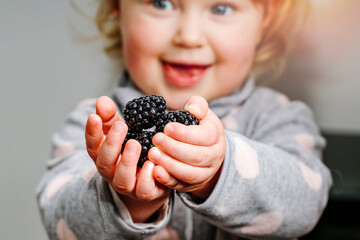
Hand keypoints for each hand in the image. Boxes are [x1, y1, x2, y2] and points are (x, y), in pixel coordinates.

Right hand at [85, 96, 169, 221]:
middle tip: (121, 126)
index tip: (94, 117)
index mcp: (105, 156)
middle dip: (111, 143)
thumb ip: (112, 118)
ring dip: (127, 162)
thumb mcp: (123, 132)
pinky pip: (143, 191)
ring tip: (135, 144)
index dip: (92, 132)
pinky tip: (151, 164)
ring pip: (122, 179)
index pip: (93, 145)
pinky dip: (146, 179)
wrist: (152, 179)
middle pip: (105, 162)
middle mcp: (113, 172)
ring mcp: (128, 185)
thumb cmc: (134, 151)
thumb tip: (102, 100)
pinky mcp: (145, 193)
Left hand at [148, 96, 225, 200]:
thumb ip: (198, 105)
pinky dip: (167, 179)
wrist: (206, 152)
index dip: (184, 133)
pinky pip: (180, 185)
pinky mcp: (191, 185)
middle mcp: (214, 157)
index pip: (203, 136)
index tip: (167, 127)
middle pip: (196, 156)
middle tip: (156, 139)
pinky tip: (155, 170)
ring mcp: (204, 174)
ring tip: (152, 153)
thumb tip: (192, 109)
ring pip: (189, 173)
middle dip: (174, 148)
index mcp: (216, 137)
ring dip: (169, 164)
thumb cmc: (199, 128)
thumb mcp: (202, 113)